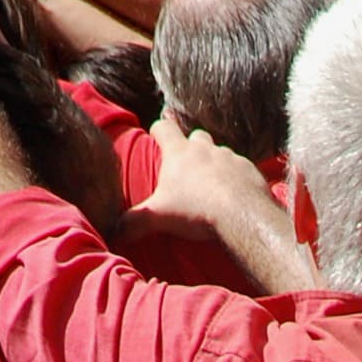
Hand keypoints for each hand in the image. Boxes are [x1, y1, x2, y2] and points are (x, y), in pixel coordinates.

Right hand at [145, 114, 302, 251]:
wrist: (242, 214)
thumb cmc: (196, 210)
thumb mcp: (159, 216)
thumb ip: (133, 222)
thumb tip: (112, 233)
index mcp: (179, 153)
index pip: (163, 128)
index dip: (158, 130)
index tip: (156, 135)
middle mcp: (204, 148)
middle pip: (195, 136)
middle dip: (191, 146)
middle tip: (187, 164)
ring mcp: (228, 156)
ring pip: (219, 151)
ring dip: (214, 162)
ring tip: (212, 184)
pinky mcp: (249, 168)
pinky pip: (240, 167)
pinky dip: (236, 177)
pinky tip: (234, 194)